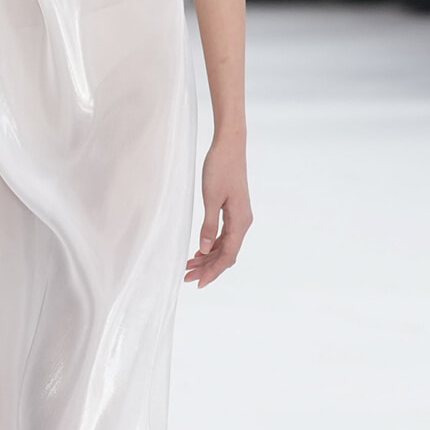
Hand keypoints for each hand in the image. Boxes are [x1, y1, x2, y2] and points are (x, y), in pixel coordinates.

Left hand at [185, 133, 251, 286]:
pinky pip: (224, 235)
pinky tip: (199, 250)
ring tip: (189, 266)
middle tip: (187, 277)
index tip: (198, 283)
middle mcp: (243, 222)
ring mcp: (239, 216)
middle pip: (227, 254)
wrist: (230, 146)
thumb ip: (208, 226)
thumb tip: (205, 249)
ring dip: (208, 257)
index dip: (213, 271)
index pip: (228, 255)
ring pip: (225, 246)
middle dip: (208, 267)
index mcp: (240, 221)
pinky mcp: (233, 210)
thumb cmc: (220, 168)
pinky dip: (211, 245)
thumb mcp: (210, 198)